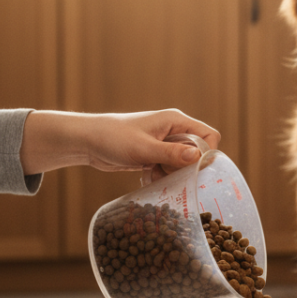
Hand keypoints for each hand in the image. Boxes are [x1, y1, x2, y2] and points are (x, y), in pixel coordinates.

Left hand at [20, 109, 220, 178]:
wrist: (87, 141)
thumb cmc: (113, 138)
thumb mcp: (144, 149)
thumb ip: (172, 154)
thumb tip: (199, 158)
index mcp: (175, 120)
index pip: (209, 136)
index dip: (207, 153)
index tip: (194, 169)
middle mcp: (173, 129)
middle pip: (197, 152)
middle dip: (186, 168)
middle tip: (168, 174)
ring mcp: (164, 142)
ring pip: (182, 163)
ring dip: (172, 174)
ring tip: (154, 175)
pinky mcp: (155, 153)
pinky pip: (169, 168)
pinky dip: (161, 176)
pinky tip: (147, 176)